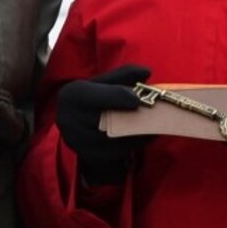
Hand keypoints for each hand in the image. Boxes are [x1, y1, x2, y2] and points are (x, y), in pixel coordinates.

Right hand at [55, 64, 150, 183]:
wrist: (77, 124)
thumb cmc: (95, 98)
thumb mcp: (104, 82)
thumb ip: (124, 75)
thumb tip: (146, 72)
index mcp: (72, 95)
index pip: (92, 96)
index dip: (115, 97)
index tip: (136, 99)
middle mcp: (69, 120)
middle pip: (104, 119)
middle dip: (132, 116)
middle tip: (156, 111)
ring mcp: (78, 141)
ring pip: (114, 138)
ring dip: (138, 132)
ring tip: (157, 124)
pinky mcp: (91, 156)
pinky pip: (118, 151)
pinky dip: (136, 143)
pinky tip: (149, 134)